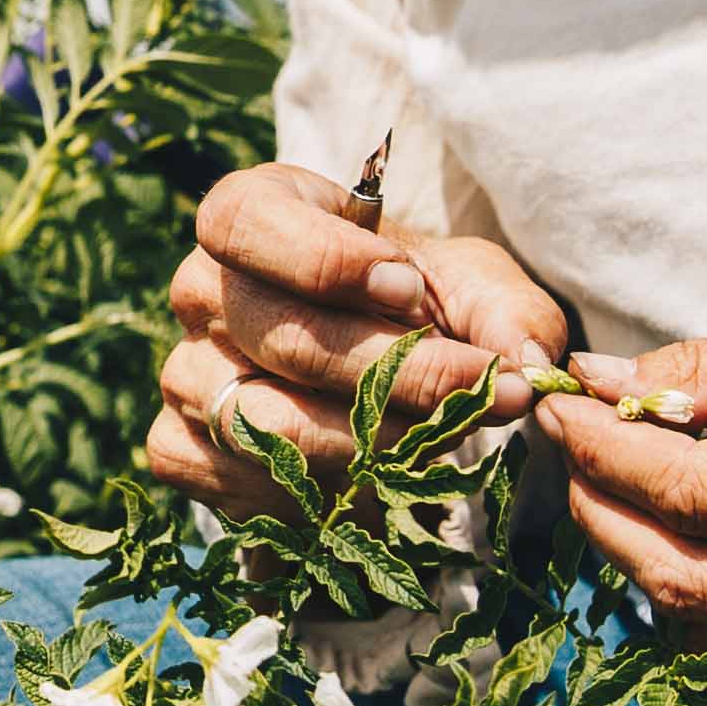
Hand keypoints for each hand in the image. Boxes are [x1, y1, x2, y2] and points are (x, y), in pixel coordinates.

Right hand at [145, 163, 573, 518]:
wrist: (379, 392)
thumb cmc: (418, 313)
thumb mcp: (475, 292)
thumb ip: (509, 315)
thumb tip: (526, 365)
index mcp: (253, 217)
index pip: (244, 219)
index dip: (321, 256)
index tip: (408, 289)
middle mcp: (201, 290)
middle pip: (271, 329)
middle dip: (387, 368)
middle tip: (481, 389)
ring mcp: (181, 371)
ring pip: (260, 416)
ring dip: (370, 439)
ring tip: (447, 441)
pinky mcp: (180, 447)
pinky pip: (238, 477)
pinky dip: (322, 488)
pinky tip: (380, 479)